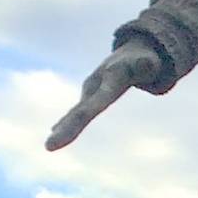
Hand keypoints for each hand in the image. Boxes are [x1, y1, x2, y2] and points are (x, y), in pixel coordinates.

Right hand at [46, 41, 162, 150]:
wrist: (134, 49)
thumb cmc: (144, 59)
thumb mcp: (149, 61)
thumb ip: (146, 65)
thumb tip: (147, 64)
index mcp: (108, 81)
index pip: (92, 106)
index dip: (76, 123)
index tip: (56, 135)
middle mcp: (95, 86)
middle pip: (80, 112)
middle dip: (66, 129)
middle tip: (48, 147)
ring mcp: (92, 89)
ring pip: (77, 111)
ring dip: (64, 128)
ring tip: (49, 146)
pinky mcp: (93, 93)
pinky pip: (79, 110)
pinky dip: (68, 121)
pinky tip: (55, 130)